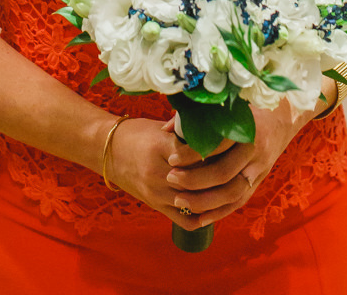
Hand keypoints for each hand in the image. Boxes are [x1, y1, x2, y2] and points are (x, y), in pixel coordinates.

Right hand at [105, 115, 234, 230]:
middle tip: (240, 165)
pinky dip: (203, 216)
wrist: (107, 151)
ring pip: (195, 201)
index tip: (233, 142)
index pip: (195, 151)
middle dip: (221, 174)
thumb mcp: (160, 128)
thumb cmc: (136, 133)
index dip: (216, 148)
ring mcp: (157, 192)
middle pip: (198, 179)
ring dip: (215, 196)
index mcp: (160, 147)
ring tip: (233, 185)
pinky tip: (216, 207)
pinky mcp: (156, 205)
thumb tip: (214, 127)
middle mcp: (158, 172)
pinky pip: (184, 219)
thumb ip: (185, 132)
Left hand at [163, 101, 314, 228]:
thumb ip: (198, 116)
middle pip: (223, 173)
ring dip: (204, 201)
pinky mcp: (259, 181)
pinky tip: (199, 218)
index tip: (172, 158)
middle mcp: (254, 151)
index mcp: (245, 128)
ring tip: (178, 201)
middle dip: (194, 180)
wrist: (282, 117)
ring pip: (232, 193)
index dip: (192, 154)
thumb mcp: (226, 106)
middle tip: (170, 178)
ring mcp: (259, 169)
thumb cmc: (247, 108)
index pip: (216, 146)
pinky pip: (239, 203)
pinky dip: (219, 213)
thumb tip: (166, 130)